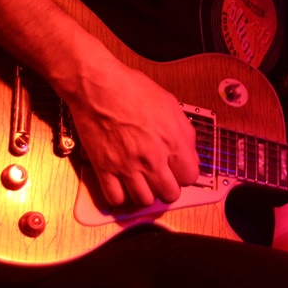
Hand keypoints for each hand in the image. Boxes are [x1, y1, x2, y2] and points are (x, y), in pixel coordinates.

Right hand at [60, 57, 198, 207]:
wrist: (98, 86)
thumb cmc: (133, 89)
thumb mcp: (170, 104)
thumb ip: (184, 131)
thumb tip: (190, 153)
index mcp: (172, 141)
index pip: (190, 177)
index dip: (184, 174)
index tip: (177, 169)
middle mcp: (152, 159)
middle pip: (169, 194)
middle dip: (167, 187)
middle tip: (160, 178)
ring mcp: (127, 166)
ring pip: (144, 201)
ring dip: (145, 194)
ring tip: (141, 182)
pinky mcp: (104, 169)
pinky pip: (115, 199)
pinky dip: (120, 196)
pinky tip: (121, 185)